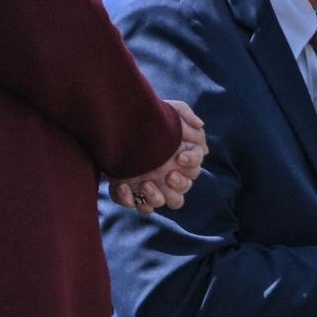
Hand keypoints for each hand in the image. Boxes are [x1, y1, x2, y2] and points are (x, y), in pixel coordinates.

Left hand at [111, 100, 208, 215]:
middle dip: (179, 184)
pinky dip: (130, 200)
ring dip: (157, 196)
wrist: (115, 125)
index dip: (191, 164)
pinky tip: (122, 185)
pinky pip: (138, 206)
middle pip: (184, 189)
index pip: (195, 168)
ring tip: (144, 183)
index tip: (179, 157)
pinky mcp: (132, 193)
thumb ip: (186, 116)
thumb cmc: (147, 118)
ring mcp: (152, 185)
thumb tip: (201, 126)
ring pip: (165, 202)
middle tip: (167, 175)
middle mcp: (168, 174)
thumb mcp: (168, 110)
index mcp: (179, 158)